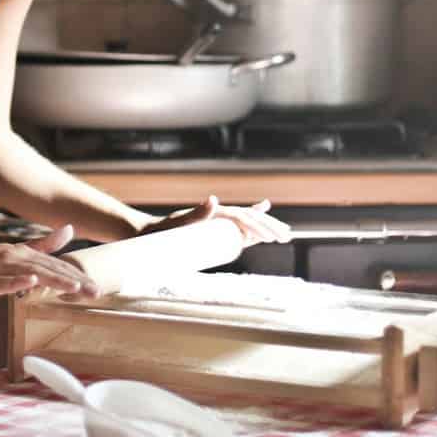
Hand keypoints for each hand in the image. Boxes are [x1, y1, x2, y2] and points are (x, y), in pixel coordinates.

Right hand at [0, 224, 101, 303]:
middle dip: (74, 281)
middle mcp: (15, 257)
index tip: (97, 287)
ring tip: (74, 287)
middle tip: (96, 291)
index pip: (56, 265)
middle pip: (49, 269)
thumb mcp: (15, 253)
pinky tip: (30, 283)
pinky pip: (2, 281)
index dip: (77, 276)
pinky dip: (17, 281)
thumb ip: (43, 244)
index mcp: (24, 254)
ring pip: (30, 273)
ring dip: (53, 279)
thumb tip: (69, 229)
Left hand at [138, 196, 292, 246]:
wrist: (149, 231)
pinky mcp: (214, 228)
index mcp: (214, 213)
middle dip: (269, 226)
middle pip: (249, 219)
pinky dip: (249, 221)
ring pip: (247, 223)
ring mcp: (217, 221)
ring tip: (283, 231)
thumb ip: (196, 213)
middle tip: (287, 235)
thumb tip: (214, 200)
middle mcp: (218, 214)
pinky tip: (261, 211)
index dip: (259, 226)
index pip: (242, 218)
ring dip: (265, 225)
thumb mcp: (178, 223)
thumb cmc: (163, 230)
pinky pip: (236, 226)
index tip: (273, 237)